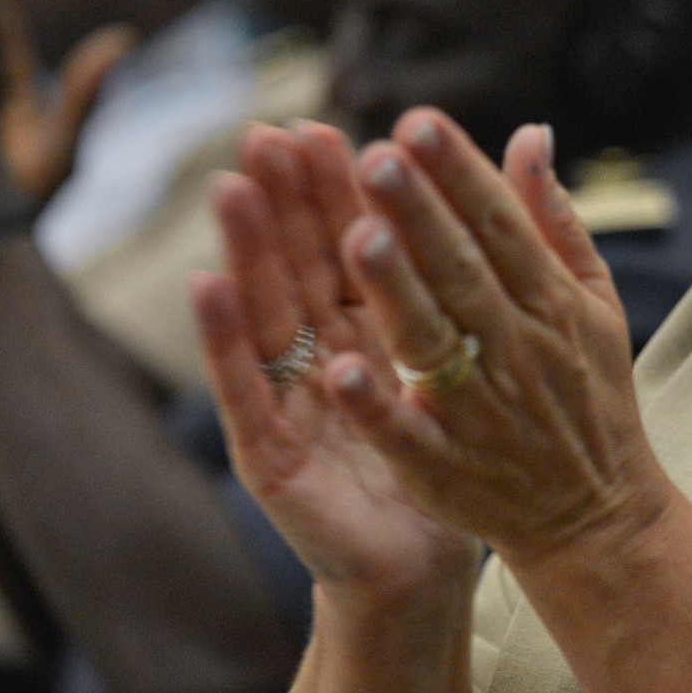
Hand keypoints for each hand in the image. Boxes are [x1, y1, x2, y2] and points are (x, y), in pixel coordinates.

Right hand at [193, 122, 480, 609]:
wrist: (423, 566)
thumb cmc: (442, 458)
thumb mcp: (453, 359)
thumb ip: (454, 282)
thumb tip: (484, 214)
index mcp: (365, 330)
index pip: (348, 247)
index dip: (332, 191)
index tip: (320, 127)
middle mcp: (316, 356)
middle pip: (299, 266)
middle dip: (282, 200)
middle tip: (266, 133)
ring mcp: (285, 402)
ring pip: (265, 312)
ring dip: (244, 249)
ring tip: (232, 185)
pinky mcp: (267, 455)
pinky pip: (245, 391)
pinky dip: (222, 339)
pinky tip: (207, 286)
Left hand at [317, 109, 667, 568]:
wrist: (596, 515)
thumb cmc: (588, 392)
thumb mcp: (594, 300)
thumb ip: (554, 217)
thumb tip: (529, 132)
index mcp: (551, 300)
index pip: (500, 224)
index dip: (458, 172)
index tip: (417, 121)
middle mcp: (518, 346)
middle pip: (462, 271)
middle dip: (419, 212)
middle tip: (376, 155)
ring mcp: (481, 409)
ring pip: (433, 341)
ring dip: (396, 290)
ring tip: (357, 234)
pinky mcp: (447, 468)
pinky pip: (409, 434)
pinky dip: (378, 406)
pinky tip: (339, 371)